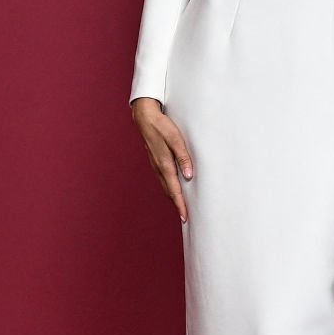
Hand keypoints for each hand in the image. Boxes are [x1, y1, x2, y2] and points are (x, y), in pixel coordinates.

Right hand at [132, 97, 195, 223]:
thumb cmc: (161, 126)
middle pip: (169, 192)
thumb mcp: (176, 140)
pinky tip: (174, 187)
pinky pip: (163, 179)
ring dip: (173, 197)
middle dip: (177, 204)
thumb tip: (189, 176)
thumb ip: (183, 157)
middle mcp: (159, 168)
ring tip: (181, 205)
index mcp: (164, 164)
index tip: (185, 217)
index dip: (180, 205)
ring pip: (165, 186)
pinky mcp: (155, 161)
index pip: (175, 190)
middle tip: (185, 217)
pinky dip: (169, 187)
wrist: (144, 117)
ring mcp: (155, 165)